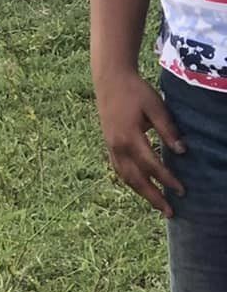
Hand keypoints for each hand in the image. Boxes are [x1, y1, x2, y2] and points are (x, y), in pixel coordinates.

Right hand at [96, 69, 185, 215]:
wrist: (110, 80)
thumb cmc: (135, 91)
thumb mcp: (156, 107)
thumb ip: (168, 129)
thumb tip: (181, 151)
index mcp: (129, 137)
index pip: (151, 165)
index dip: (167, 179)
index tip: (182, 190)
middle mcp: (118, 146)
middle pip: (136, 179)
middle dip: (153, 197)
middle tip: (169, 211)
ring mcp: (111, 146)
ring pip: (126, 177)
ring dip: (141, 193)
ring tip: (157, 205)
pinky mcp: (109, 144)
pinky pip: (119, 170)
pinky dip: (131, 182)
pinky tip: (140, 187)